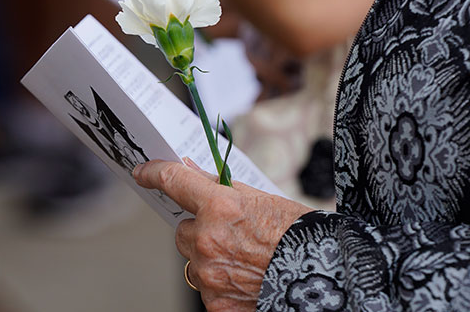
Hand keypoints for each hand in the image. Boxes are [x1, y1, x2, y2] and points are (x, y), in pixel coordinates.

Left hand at [133, 159, 311, 310]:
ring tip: (245, 260)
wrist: (326, 278)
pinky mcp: (214, 303)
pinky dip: (220, 283)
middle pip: (182, 230)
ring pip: (192, 260)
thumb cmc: (299, 235)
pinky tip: (246, 279)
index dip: (154, 173)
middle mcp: (208, 240)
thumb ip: (221, 188)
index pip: (173, 182)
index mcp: (220, 207)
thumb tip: (190, 172)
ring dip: (209, 258)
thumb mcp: (262, 200)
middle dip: (200, 230)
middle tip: (232, 234)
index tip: (143, 172)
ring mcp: (209, 275)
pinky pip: (205, 287)